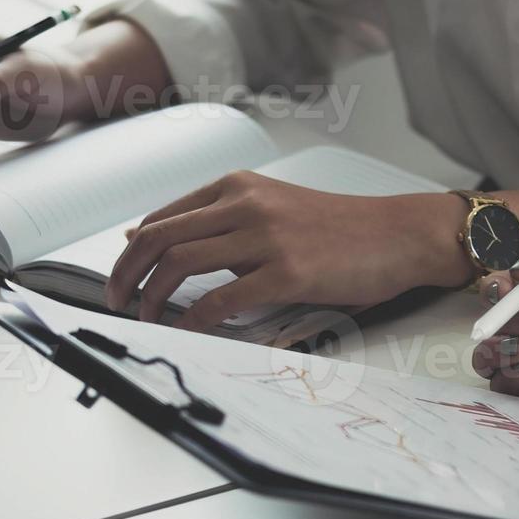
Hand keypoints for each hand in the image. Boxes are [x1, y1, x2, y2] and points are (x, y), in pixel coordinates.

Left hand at [105, 172, 473, 331]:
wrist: (400, 233)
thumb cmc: (342, 229)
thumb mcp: (275, 209)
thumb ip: (222, 222)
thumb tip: (159, 238)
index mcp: (239, 187)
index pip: (163, 217)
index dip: (130, 252)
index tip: (121, 278)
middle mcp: (246, 204)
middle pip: (159, 238)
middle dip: (126, 274)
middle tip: (117, 302)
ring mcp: (266, 237)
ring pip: (180, 264)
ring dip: (152, 297)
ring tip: (146, 318)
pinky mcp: (286, 272)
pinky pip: (221, 299)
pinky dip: (193, 319)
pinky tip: (185, 331)